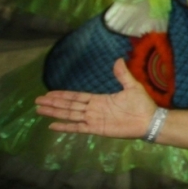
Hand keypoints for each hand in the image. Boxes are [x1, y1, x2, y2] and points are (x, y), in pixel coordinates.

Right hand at [35, 59, 156, 138]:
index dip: (62, 95)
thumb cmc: (143, 104)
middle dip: (53, 102)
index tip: (49, 93)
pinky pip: (78, 128)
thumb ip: (122, 75)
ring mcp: (94, 119)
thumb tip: (117, 59)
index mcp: (99, 99)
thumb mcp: (132, 86)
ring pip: (69, 115)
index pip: (76, 97)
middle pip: (69, 105)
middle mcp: (93, 109)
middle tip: (37, 100)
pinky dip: (65, 127)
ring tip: (39, 110)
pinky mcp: (97, 129)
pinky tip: (52, 126)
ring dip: (54, 112)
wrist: (150, 120)